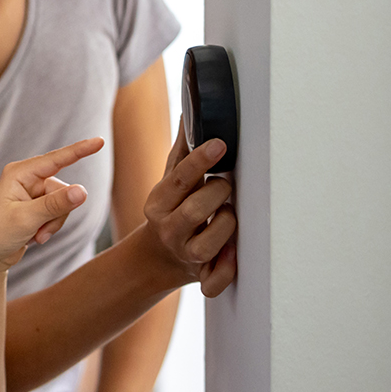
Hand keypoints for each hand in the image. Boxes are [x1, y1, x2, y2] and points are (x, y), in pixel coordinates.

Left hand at [0, 138, 104, 273]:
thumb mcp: (27, 219)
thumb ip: (56, 204)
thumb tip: (83, 191)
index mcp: (19, 173)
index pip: (55, 159)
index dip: (79, 150)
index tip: (100, 141)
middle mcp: (25, 179)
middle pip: (62, 189)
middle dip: (57, 213)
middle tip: (40, 231)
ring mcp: (31, 194)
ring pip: (63, 204)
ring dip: (53, 224)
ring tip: (36, 236)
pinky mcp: (35, 209)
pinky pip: (56, 214)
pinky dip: (50, 228)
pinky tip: (34, 237)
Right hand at [139, 120, 237, 295]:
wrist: (157, 258)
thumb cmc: (172, 211)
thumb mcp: (170, 183)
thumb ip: (181, 152)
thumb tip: (190, 111)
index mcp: (159, 203)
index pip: (180, 179)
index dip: (200, 160)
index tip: (220, 143)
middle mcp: (169, 229)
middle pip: (196, 210)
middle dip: (218, 193)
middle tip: (226, 186)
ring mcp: (185, 255)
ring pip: (209, 244)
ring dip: (226, 225)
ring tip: (229, 215)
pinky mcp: (199, 275)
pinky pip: (214, 280)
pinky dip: (226, 270)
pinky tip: (233, 254)